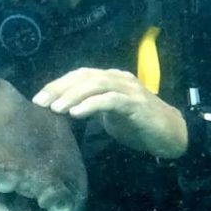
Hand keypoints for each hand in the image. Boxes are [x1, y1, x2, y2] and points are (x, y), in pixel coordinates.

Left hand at [32, 68, 187, 158]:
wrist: (171, 135)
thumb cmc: (138, 126)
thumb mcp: (110, 115)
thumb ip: (91, 107)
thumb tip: (64, 111)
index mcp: (111, 79)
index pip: (80, 75)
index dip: (58, 84)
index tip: (39, 98)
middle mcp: (119, 79)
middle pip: (84, 76)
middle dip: (60, 88)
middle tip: (41, 102)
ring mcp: (129, 89)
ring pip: (96, 84)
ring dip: (72, 96)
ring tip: (56, 108)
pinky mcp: (136, 103)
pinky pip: (110, 100)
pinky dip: (91, 105)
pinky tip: (76, 114)